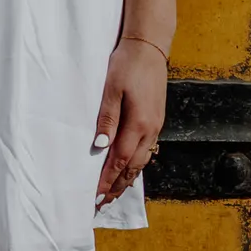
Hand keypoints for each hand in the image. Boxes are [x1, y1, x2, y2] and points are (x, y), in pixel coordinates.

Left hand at [95, 37, 166, 200]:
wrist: (150, 47)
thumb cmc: (127, 65)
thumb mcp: (111, 89)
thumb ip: (107, 118)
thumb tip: (101, 146)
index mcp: (139, 124)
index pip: (119, 160)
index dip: (106, 180)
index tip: (94, 196)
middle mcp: (150, 130)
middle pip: (132, 167)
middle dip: (116, 186)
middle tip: (101, 203)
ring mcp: (156, 126)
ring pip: (141, 161)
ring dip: (127, 178)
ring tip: (113, 193)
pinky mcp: (156, 120)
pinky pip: (146, 150)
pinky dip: (135, 165)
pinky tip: (128, 168)